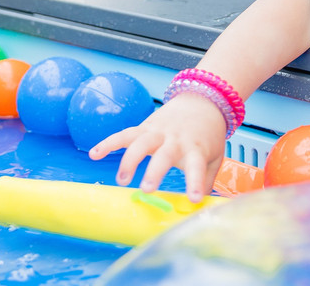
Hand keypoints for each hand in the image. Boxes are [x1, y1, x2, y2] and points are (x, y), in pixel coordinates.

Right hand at [88, 93, 227, 201]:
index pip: (197, 166)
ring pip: (140, 142)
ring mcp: (158, 132)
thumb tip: (202, 209)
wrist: (202, 100)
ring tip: (121, 180)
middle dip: (154, 171)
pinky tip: (94, 154)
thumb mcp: (215, 157)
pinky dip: (108, 143)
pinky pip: (124, 134)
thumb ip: (208, 180)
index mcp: (196, 148)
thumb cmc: (207, 135)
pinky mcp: (144, 127)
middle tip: (146, 190)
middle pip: (164, 154)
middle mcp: (176, 139)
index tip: (193, 199)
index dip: (195, 182)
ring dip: (129, 160)